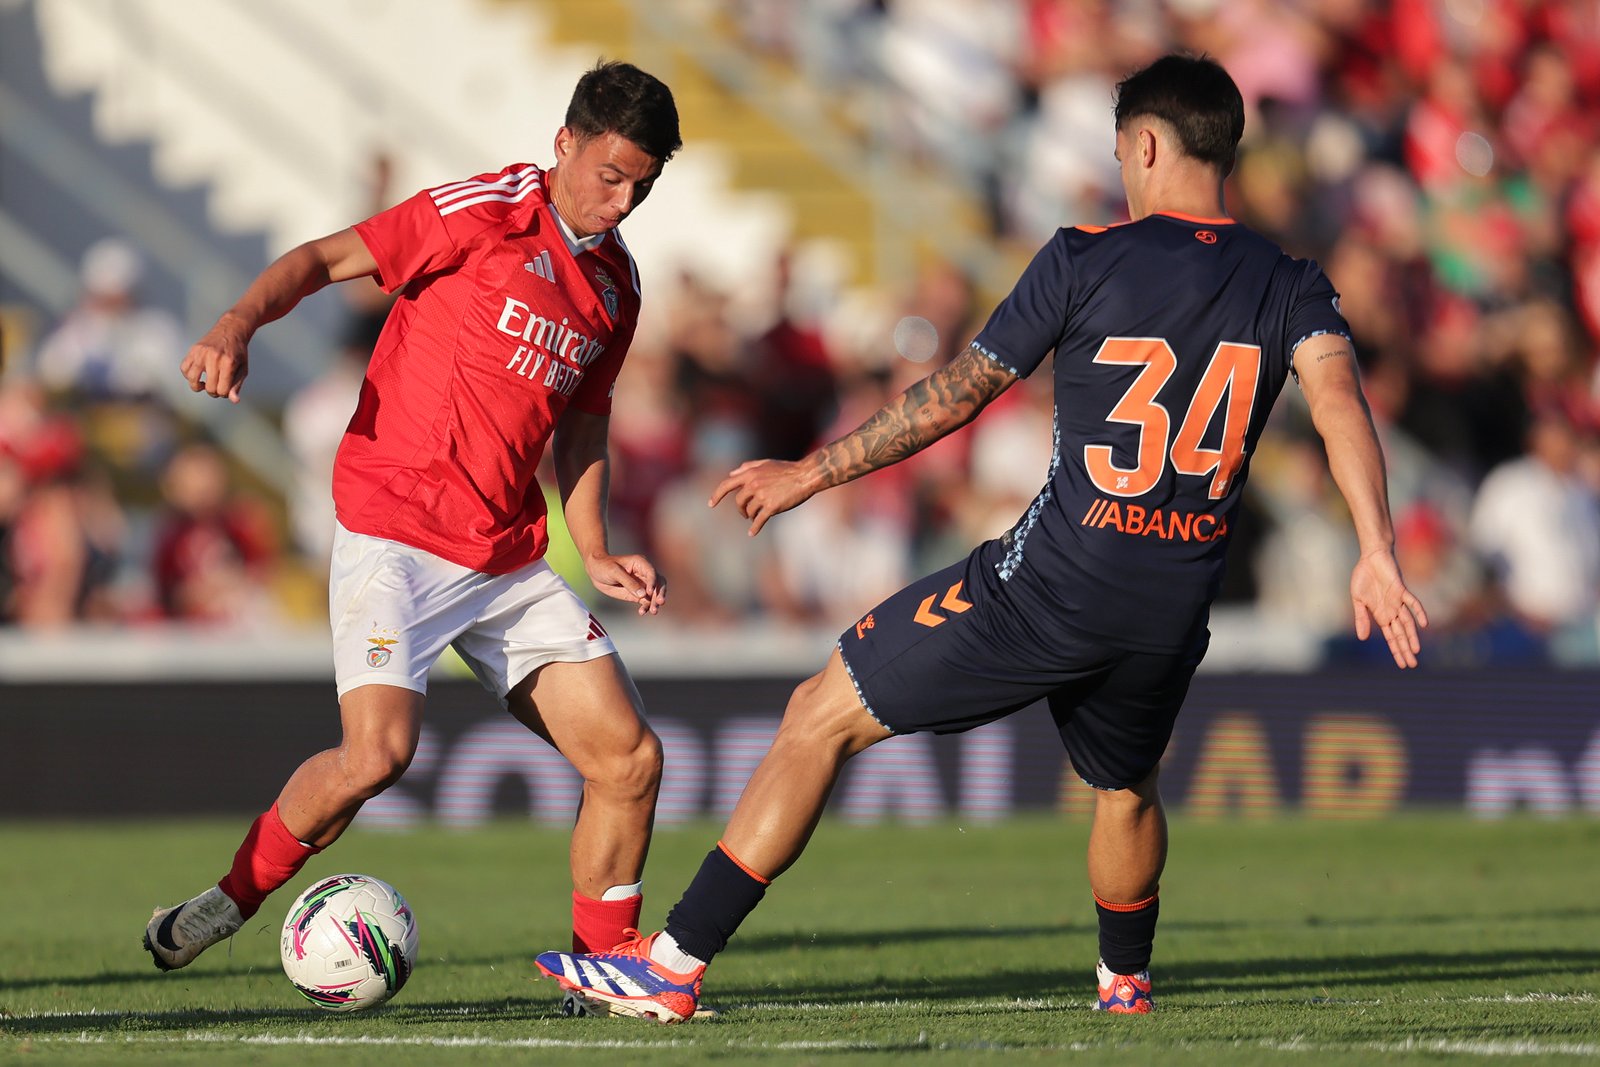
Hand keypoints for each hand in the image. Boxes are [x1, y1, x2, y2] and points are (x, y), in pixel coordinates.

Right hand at [181, 316, 250, 402]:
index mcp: (228, 363)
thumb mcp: (243, 368)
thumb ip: (237, 385)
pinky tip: (197, 374)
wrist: (231, 330)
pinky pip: (184, 368)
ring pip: (192, 379)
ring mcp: (201, 353)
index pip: (221, 390)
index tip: (226, 388)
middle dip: (214, 391)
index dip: (224, 393)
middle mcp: (213, 358)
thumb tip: (234, 401)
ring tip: (204, 383)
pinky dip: (188, 375)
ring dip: (198, 386)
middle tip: (218, 385)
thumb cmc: (238, 352)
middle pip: (209, 387)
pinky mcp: (193, 350)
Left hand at [585, 553, 665, 615]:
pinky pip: (645, 601)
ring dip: (655, 602)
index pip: (652, 573)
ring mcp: (642, 584)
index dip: (653, 582)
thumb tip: (643, 594)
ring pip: (654, 594)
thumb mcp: (614, 572)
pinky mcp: (637, 594)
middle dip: (660, 593)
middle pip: (658, 583)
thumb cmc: (604, 566)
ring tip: (653, 611)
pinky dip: (646, 607)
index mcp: (640, 563)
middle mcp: (644, 574)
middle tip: (660, 603)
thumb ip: (629, 583)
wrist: (595, 570)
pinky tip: (642, 612)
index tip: (650, 592)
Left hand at [708, 459, 814, 535]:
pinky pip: (759, 520)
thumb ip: (747, 467)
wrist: (804, 476)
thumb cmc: (786, 469)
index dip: (717, 495)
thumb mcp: (765, 463)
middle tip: (745, 514)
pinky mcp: (772, 507)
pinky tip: (752, 533)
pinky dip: (755, 528)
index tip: (710, 504)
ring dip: (751, 516)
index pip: (726, 485)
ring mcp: (762, 496)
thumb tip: (731, 473)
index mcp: (750, 473)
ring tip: (757, 516)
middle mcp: (753, 484)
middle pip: (738, 502)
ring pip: (749, 511)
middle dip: (741, 509)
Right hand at [1350, 549, 1427, 668]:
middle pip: (1400, 634)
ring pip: (1407, 623)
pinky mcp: (1401, 590)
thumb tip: (1362, 638)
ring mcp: (1398, 601)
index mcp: (1381, 615)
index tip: (1402, 664)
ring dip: (1411, 637)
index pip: (1391, 637)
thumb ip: (1361, 618)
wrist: (1371, 558)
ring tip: (1416, 651)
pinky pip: (1412, 603)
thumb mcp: (1357, 600)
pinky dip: (1418, 612)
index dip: (1396, 650)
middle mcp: (1392, 611)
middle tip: (1412, 665)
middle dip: (1405, 650)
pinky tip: (1424, 624)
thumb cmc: (1363, 577)